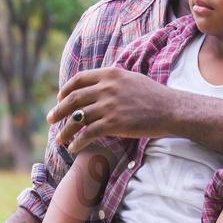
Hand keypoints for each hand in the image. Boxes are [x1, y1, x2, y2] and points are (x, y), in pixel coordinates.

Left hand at [46, 68, 176, 153]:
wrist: (171, 109)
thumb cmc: (154, 96)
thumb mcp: (131, 79)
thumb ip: (113, 80)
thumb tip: (97, 85)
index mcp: (110, 74)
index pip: (79, 79)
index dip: (65, 89)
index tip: (59, 98)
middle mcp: (107, 87)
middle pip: (73, 99)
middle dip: (58, 111)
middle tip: (50, 119)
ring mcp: (110, 105)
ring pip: (78, 118)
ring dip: (65, 130)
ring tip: (59, 139)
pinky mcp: (114, 123)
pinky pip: (89, 133)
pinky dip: (78, 142)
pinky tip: (74, 148)